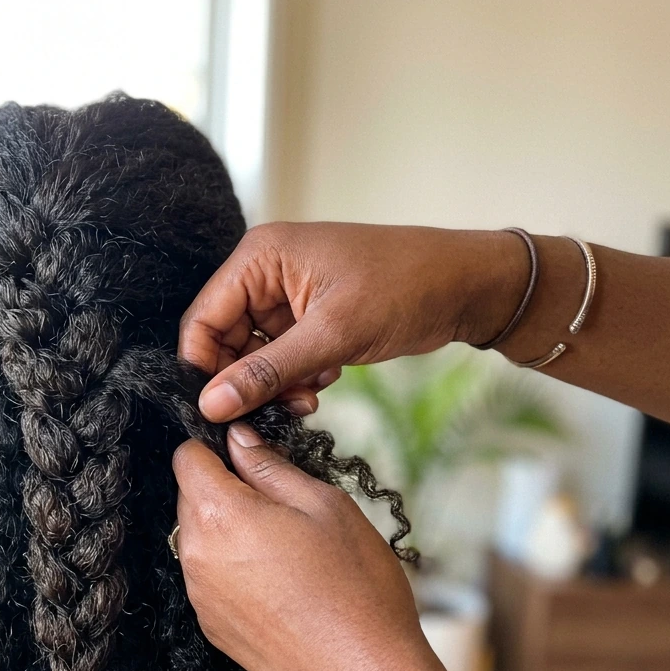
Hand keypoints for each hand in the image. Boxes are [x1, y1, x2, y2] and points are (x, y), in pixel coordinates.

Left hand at [172, 423, 439, 670]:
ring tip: (289, 550)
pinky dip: (235, 570)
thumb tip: (238, 439)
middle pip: (190, 498)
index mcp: (219, 515)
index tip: (250, 457)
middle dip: (226, 490)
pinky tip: (282, 584)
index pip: (185, 457)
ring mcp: (199, 595)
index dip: (215, 447)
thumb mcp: (324, 504)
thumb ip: (269, 466)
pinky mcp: (211, 627)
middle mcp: (195, 555)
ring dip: (231, 531)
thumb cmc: (355, 586)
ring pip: (200, 539)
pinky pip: (210, 578)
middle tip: (283, 505)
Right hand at [179, 222, 525, 421]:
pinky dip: (295, 378)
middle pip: (224, 340)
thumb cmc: (404, 288)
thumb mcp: (332, 335)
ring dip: (275, 384)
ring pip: (253, 355)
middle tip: (274, 409)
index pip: (203, 319)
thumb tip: (212, 405)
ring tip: (307, 397)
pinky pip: (280, 357)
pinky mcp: (308, 317)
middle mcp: (264, 272)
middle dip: (247, 380)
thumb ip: (267, 372)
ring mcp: (286, 296)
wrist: (467, 285)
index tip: (216, 412)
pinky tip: (323, 382)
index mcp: (259, 258)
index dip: (203, 368)